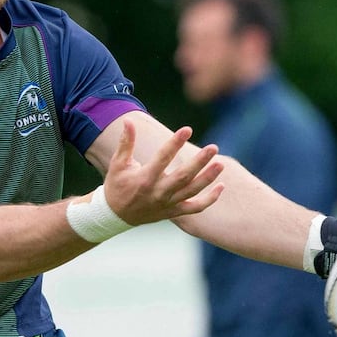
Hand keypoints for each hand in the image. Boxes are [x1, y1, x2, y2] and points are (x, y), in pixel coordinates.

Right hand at [102, 120, 223, 225]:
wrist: (115, 216)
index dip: (175, 143)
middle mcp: (158, 192)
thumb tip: (128, 121)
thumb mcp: (118, 163)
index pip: (162, 158)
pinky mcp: (173, 212)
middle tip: (213, 147)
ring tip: (221, 164)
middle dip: (199, 162)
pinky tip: (221, 186)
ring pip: (192, 191)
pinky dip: (209, 200)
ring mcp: (167, 204)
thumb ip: (126, 142)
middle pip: (183, 177)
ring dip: (208, 178)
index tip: (187, 130)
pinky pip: (194, 208)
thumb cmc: (116, 185)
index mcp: (144, 178)